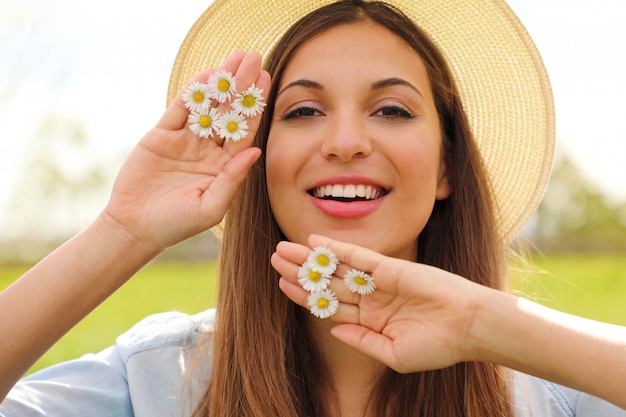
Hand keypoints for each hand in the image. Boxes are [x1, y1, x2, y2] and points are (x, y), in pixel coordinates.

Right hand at [100, 51, 269, 250]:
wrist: (135, 227)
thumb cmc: (176, 224)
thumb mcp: (211, 207)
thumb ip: (233, 179)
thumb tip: (255, 151)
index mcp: (224, 166)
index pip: (243, 130)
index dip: (255, 105)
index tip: (266, 81)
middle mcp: (208, 149)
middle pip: (228, 111)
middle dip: (241, 85)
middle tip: (254, 57)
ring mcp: (185, 141)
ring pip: (206, 105)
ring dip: (221, 81)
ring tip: (236, 57)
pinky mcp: (162, 135)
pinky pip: (180, 109)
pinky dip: (192, 92)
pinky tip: (207, 74)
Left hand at [271, 234, 487, 372]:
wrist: (468, 327)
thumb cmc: (436, 346)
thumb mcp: (393, 354)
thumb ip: (361, 341)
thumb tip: (332, 329)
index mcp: (368, 322)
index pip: (328, 305)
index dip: (304, 295)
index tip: (281, 283)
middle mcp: (369, 299)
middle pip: (327, 283)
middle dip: (300, 272)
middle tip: (274, 259)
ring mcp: (378, 281)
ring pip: (337, 267)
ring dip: (311, 259)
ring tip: (284, 249)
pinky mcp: (390, 266)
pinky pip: (357, 255)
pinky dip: (336, 248)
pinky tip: (314, 242)